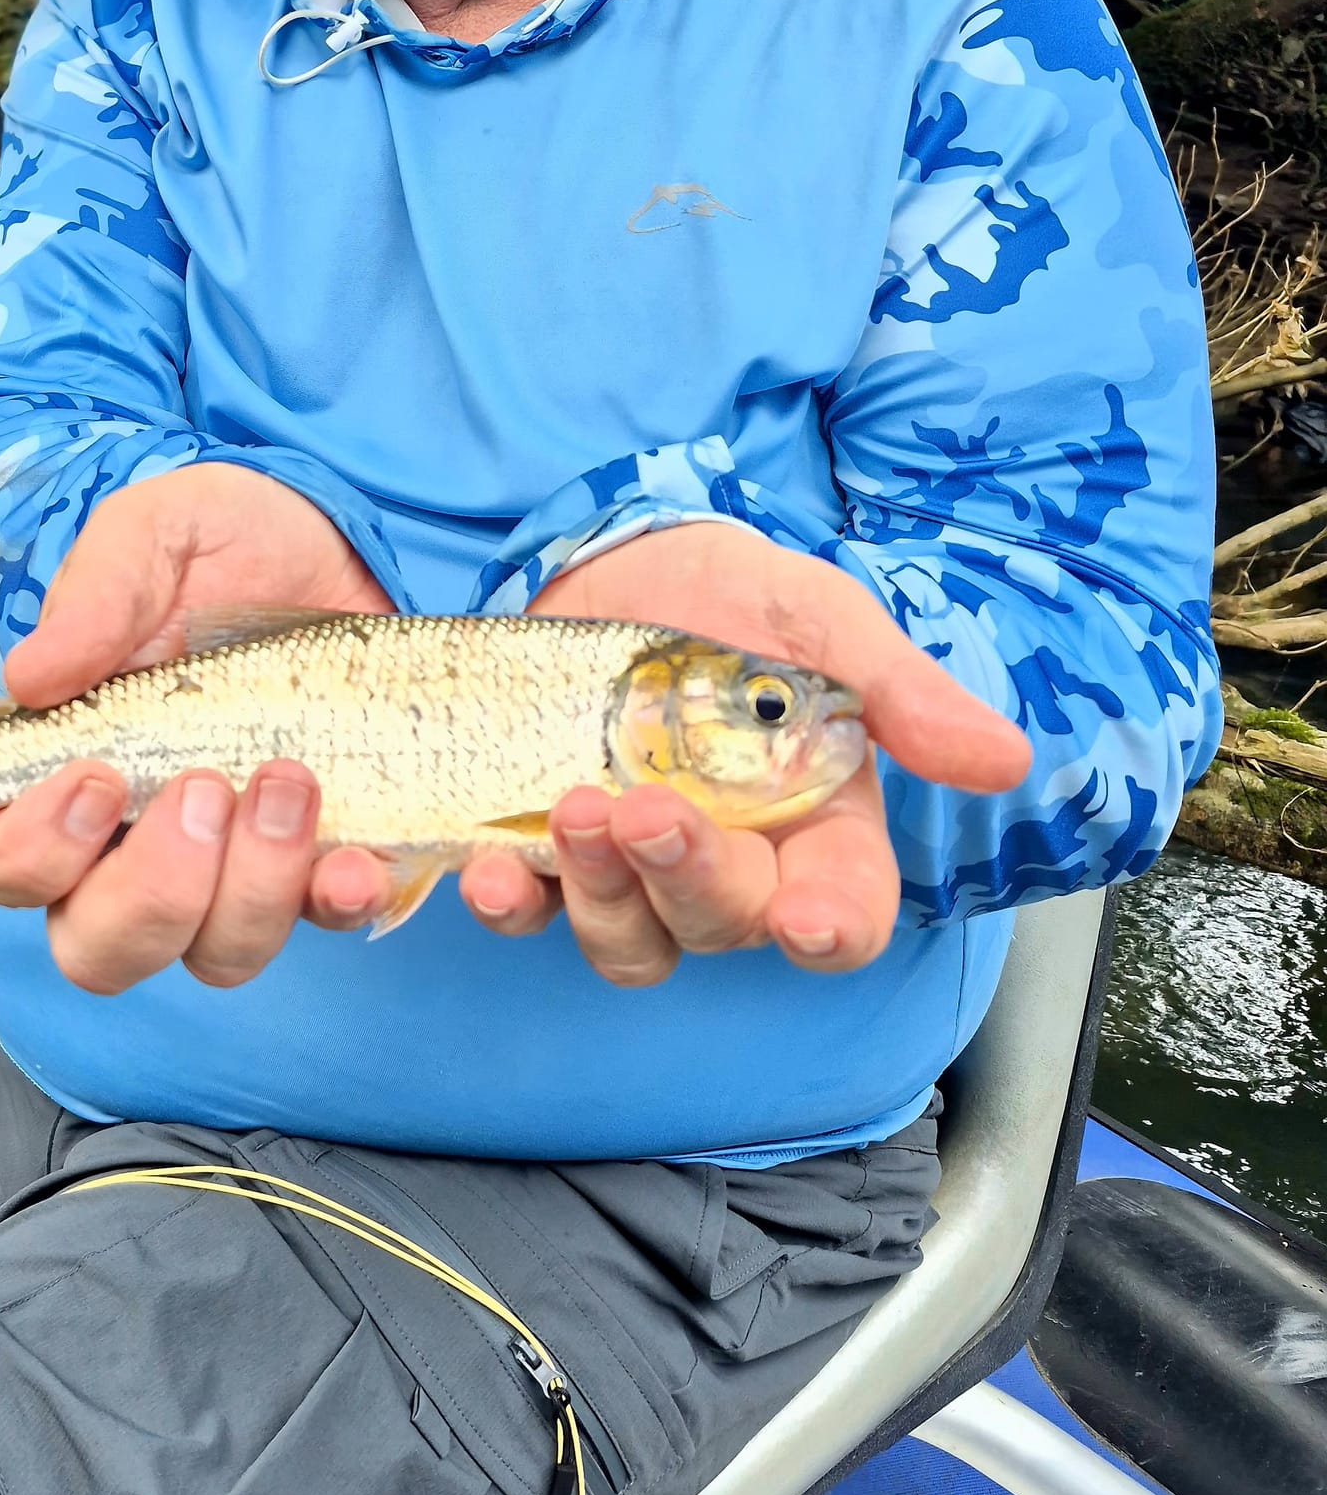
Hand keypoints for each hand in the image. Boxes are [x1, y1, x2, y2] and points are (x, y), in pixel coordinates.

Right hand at [0, 464, 395, 991]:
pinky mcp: (317, 862)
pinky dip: (338, 900)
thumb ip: (94, 595)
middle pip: (99, 947)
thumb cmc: (218, 546)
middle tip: (203, 790)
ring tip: (290, 780)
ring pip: (214, 954)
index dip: (36, 850)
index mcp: (60, 776)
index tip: (97, 777)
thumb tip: (28, 678)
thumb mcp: (152, 536)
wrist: (337, 541)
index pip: (4, 865)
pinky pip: (323, 923)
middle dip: (151, 893)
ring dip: (250, 892)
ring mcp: (228, 870)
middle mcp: (130, 848)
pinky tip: (355, 857)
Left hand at [453, 523, 1029, 985]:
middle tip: (644, 812)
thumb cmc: (734, 595)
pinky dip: (510, 903)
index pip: (844, 909)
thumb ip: (900, 691)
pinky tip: (490, 873)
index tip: (807, 920)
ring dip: (600, 897)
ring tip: (573, 814)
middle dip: (690, 881)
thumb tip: (1004, 759)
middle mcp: (729, 863)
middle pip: (724, 924)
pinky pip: (531, 910)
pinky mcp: (547, 850)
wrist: (614, 554)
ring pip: (629, 940)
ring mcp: (631, 867)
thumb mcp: (821, 619)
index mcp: (814, 822)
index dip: (833, 926)